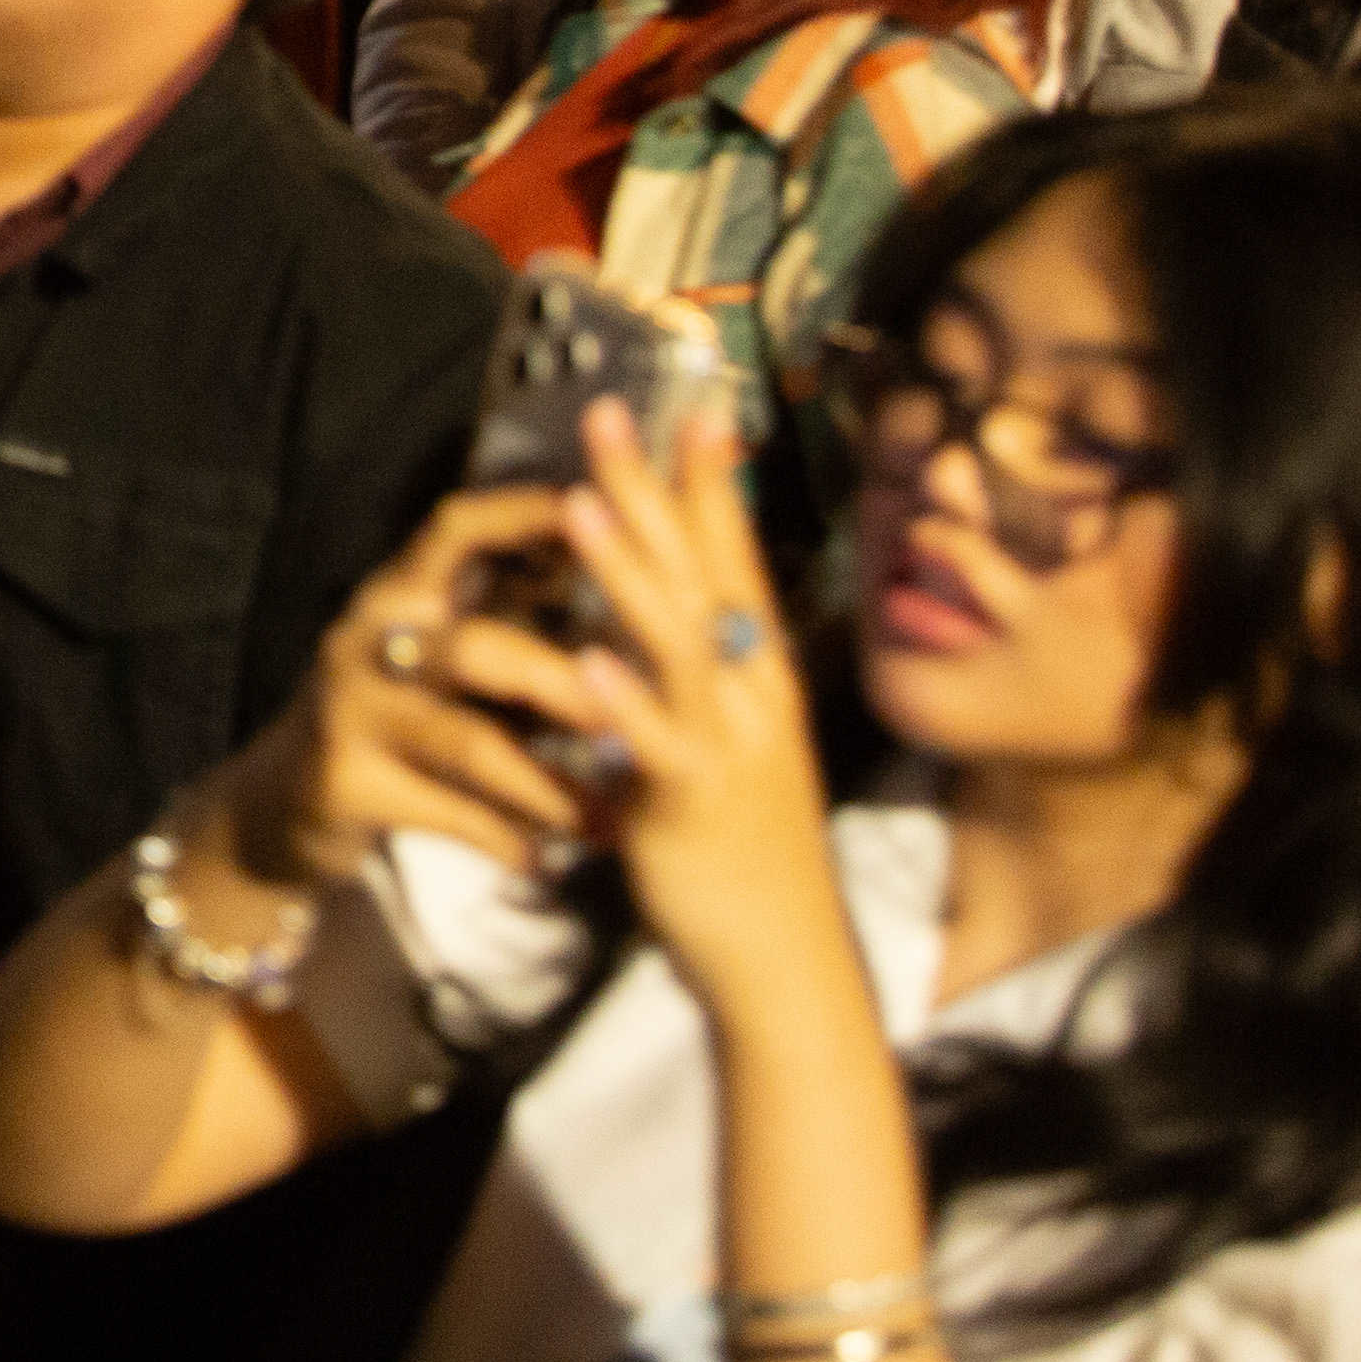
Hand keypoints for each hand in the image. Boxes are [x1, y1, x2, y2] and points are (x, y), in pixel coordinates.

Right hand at [270, 484, 612, 892]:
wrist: (281, 803)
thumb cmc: (400, 715)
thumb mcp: (446, 654)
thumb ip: (518, 617)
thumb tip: (631, 571)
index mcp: (398, 594)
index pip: (455, 529)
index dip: (525, 515)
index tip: (604, 514)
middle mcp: (366, 641)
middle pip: (477, 648)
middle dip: (561, 686)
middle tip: (629, 724)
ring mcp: (350, 713)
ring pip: (469, 744)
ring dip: (549, 787)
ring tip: (608, 821)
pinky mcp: (344, 784)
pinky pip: (446, 815)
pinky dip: (505, 841)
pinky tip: (544, 862)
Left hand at [539, 397, 843, 1003]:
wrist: (782, 957)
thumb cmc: (747, 847)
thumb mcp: (733, 741)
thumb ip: (702, 677)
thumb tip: (673, 612)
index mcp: (758, 673)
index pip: (733, 557)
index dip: (709, 482)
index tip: (690, 404)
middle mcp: (751, 693)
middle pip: (699, 572)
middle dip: (652, 489)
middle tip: (607, 413)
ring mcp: (728, 746)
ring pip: (674, 644)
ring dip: (627, 570)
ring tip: (578, 505)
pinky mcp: (693, 805)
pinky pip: (656, 748)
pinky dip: (624, 704)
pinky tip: (585, 664)